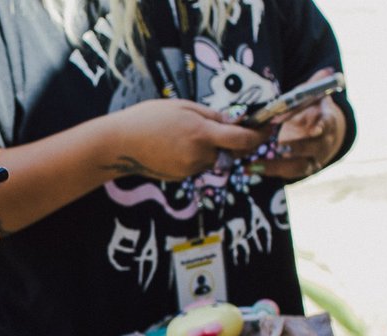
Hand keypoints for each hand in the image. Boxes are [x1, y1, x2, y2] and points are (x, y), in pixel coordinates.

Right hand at [108, 99, 270, 180]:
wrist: (119, 144)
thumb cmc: (148, 118)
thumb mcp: (183, 106)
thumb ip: (213, 116)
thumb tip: (236, 121)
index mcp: (202, 134)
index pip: (243, 140)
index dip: (259, 135)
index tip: (267, 128)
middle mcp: (199, 155)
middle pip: (229, 151)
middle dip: (230, 141)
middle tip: (218, 126)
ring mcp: (189, 169)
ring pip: (212, 159)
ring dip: (209, 149)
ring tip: (184, 134)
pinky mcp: (180, 178)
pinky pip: (196, 166)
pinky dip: (194, 156)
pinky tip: (174, 146)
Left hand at [262, 69, 346, 179]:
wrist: (317, 131)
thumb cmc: (309, 109)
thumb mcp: (311, 97)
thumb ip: (314, 86)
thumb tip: (326, 72)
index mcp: (327, 120)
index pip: (326, 122)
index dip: (321, 125)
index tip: (314, 129)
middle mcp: (323, 141)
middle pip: (314, 147)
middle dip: (298, 147)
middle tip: (280, 147)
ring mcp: (313, 157)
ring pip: (300, 165)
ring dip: (277, 165)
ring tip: (255, 164)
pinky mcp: (299, 168)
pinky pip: (285, 173)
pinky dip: (267, 171)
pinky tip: (248, 169)